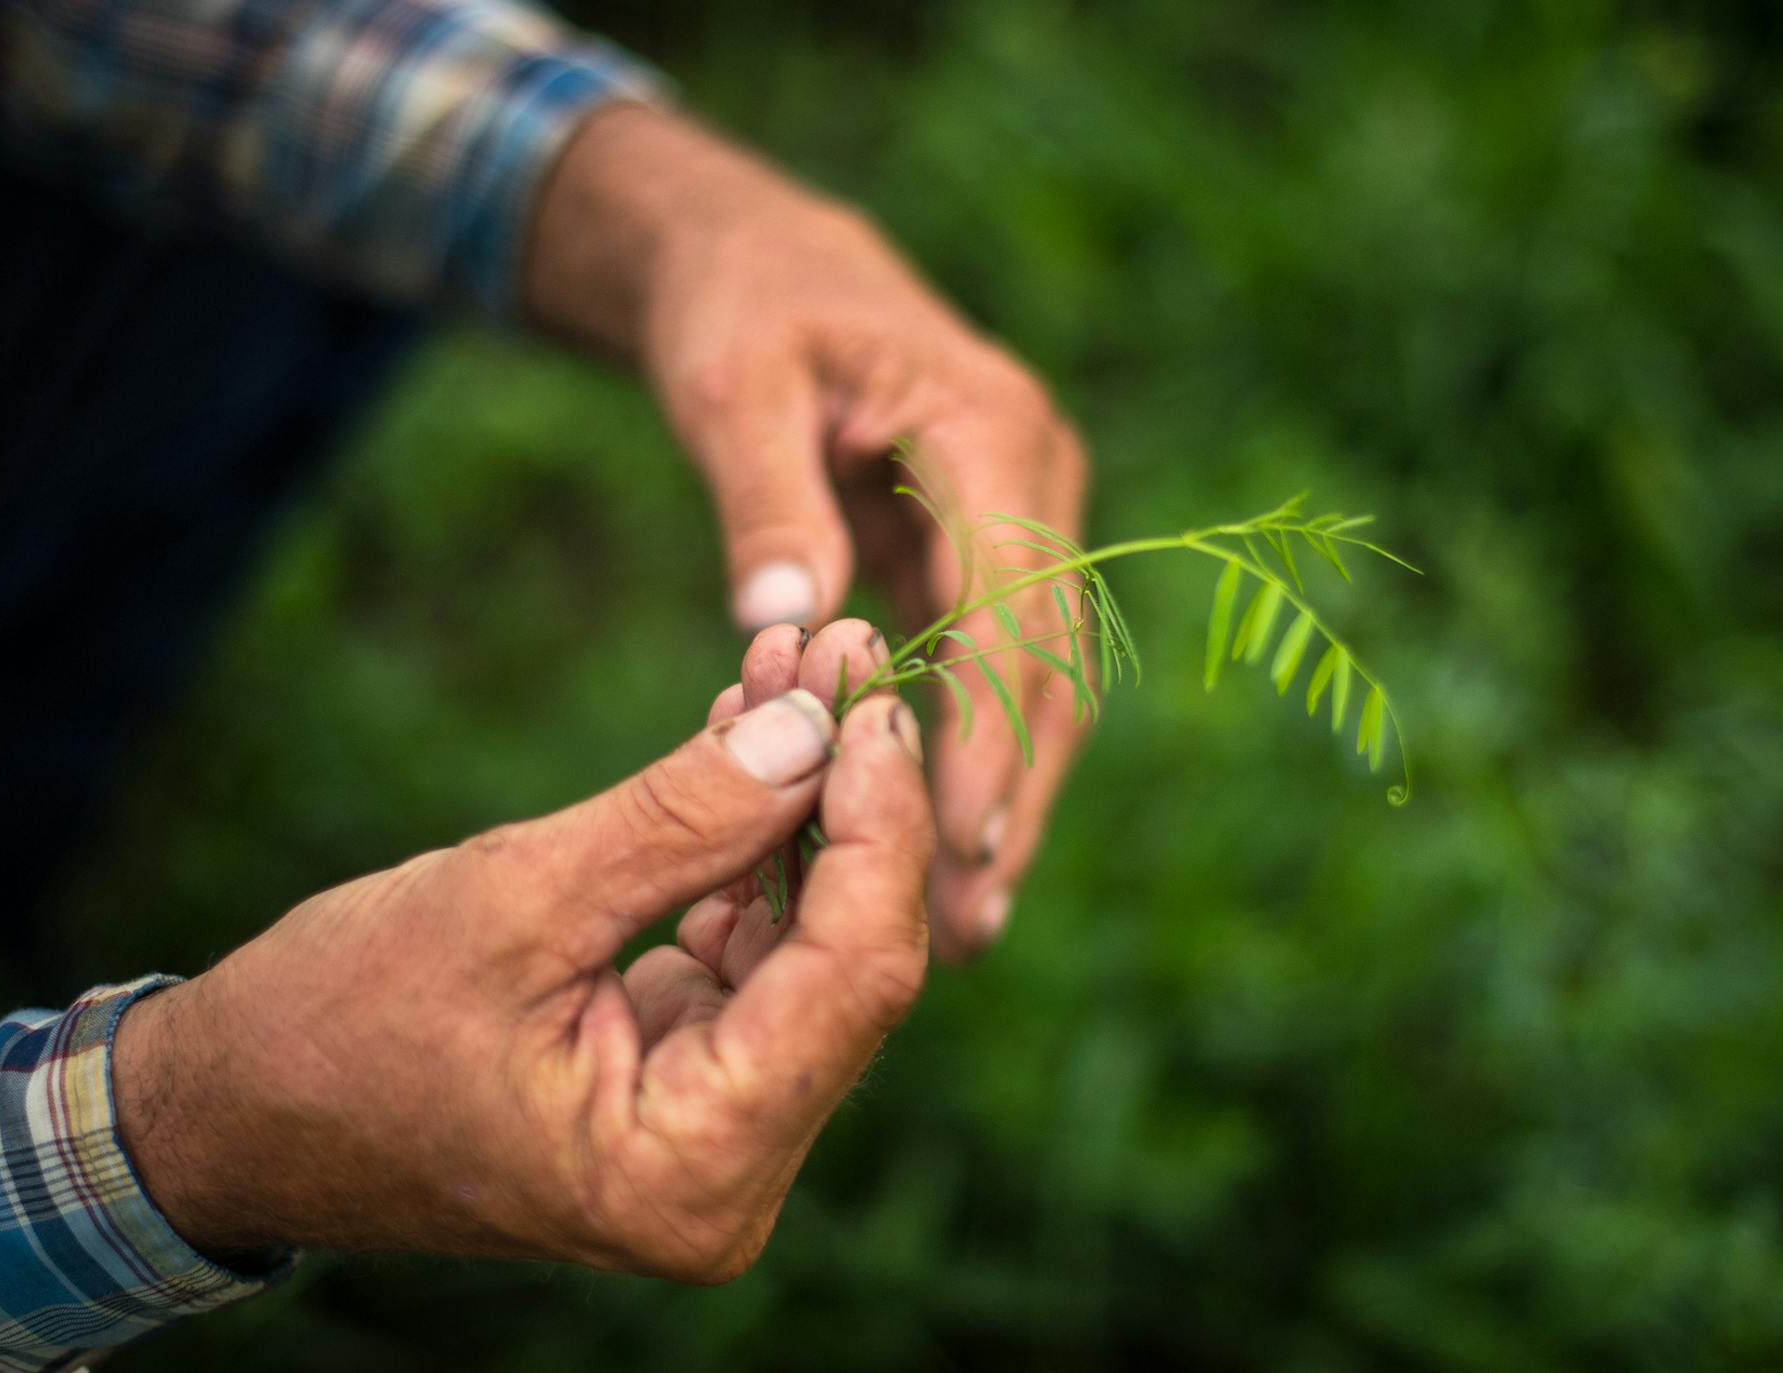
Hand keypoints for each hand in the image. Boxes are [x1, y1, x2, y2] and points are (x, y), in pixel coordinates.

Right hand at [114, 626, 930, 1278]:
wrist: (233, 1107)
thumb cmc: (337, 1024)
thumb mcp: (514, 899)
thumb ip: (682, 819)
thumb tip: (818, 724)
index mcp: (690, 1169)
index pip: (855, 980)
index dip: (881, 823)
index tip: (871, 692)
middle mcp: (727, 1172)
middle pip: (852, 960)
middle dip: (849, 795)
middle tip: (842, 653)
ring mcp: (715, 1130)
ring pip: (813, 940)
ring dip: (802, 798)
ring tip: (793, 665)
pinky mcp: (689, 1076)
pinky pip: (757, 945)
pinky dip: (750, 841)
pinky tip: (746, 733)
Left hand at [525, 102, 1087, 959]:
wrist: (775, 266)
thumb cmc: (746, 314)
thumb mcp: (730, 386)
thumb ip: (761, 496)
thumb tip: (786, 625)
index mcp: (991, 428)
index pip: (1013, 604)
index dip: (993, 727)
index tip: (965, 840)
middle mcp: (1038, 475)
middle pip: (1052, 662)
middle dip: (1017, 796)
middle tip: (970, 930)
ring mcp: (1028, 516)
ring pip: (1044, 682)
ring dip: (1010, 796)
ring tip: (965, 925)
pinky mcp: (996, 553)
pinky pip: (1002, 670)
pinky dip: (978, 755)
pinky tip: (943, 848)